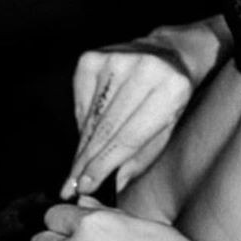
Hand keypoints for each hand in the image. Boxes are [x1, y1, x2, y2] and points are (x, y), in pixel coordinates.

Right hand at [63, 21, 223, 196]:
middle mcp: (144, 70)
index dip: (104, 165)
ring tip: (74, 170)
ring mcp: (116, 59)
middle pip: (105, 129)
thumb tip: (114, 186)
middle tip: (69, 187)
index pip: (129, 137)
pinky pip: (80, 101)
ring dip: (81, 147)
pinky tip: (88, 133)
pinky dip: (82, 122)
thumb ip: (142, 157)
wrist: (171, 52)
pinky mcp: (93, 56)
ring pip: (90, 118)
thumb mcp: (169, 127)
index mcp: (171, 90)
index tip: (85, 187)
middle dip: (85, 162)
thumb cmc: (171, 98)